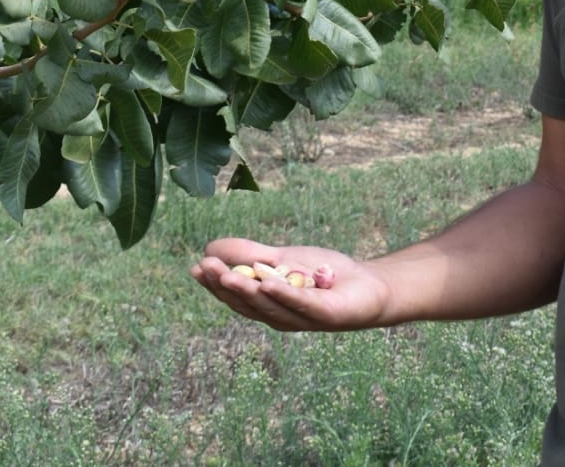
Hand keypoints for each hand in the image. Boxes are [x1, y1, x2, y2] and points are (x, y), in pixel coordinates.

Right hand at [191, 237, 391, 332]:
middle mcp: (280, 316)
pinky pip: (302, 303)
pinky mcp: (325, 313)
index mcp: (268, 305)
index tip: (196, 267)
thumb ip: (250, 254)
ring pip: (270, 304)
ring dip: (247, 290)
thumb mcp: (283, 258)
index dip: (215, 284)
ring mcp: (302, 317)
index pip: (236, 297)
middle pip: (247, 303)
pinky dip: (284, 294)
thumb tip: (211, 247)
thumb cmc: (324, 275)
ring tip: (226, 274)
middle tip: (204, 267)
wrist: (369, 286)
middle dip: (224, 285)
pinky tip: (267, 282)